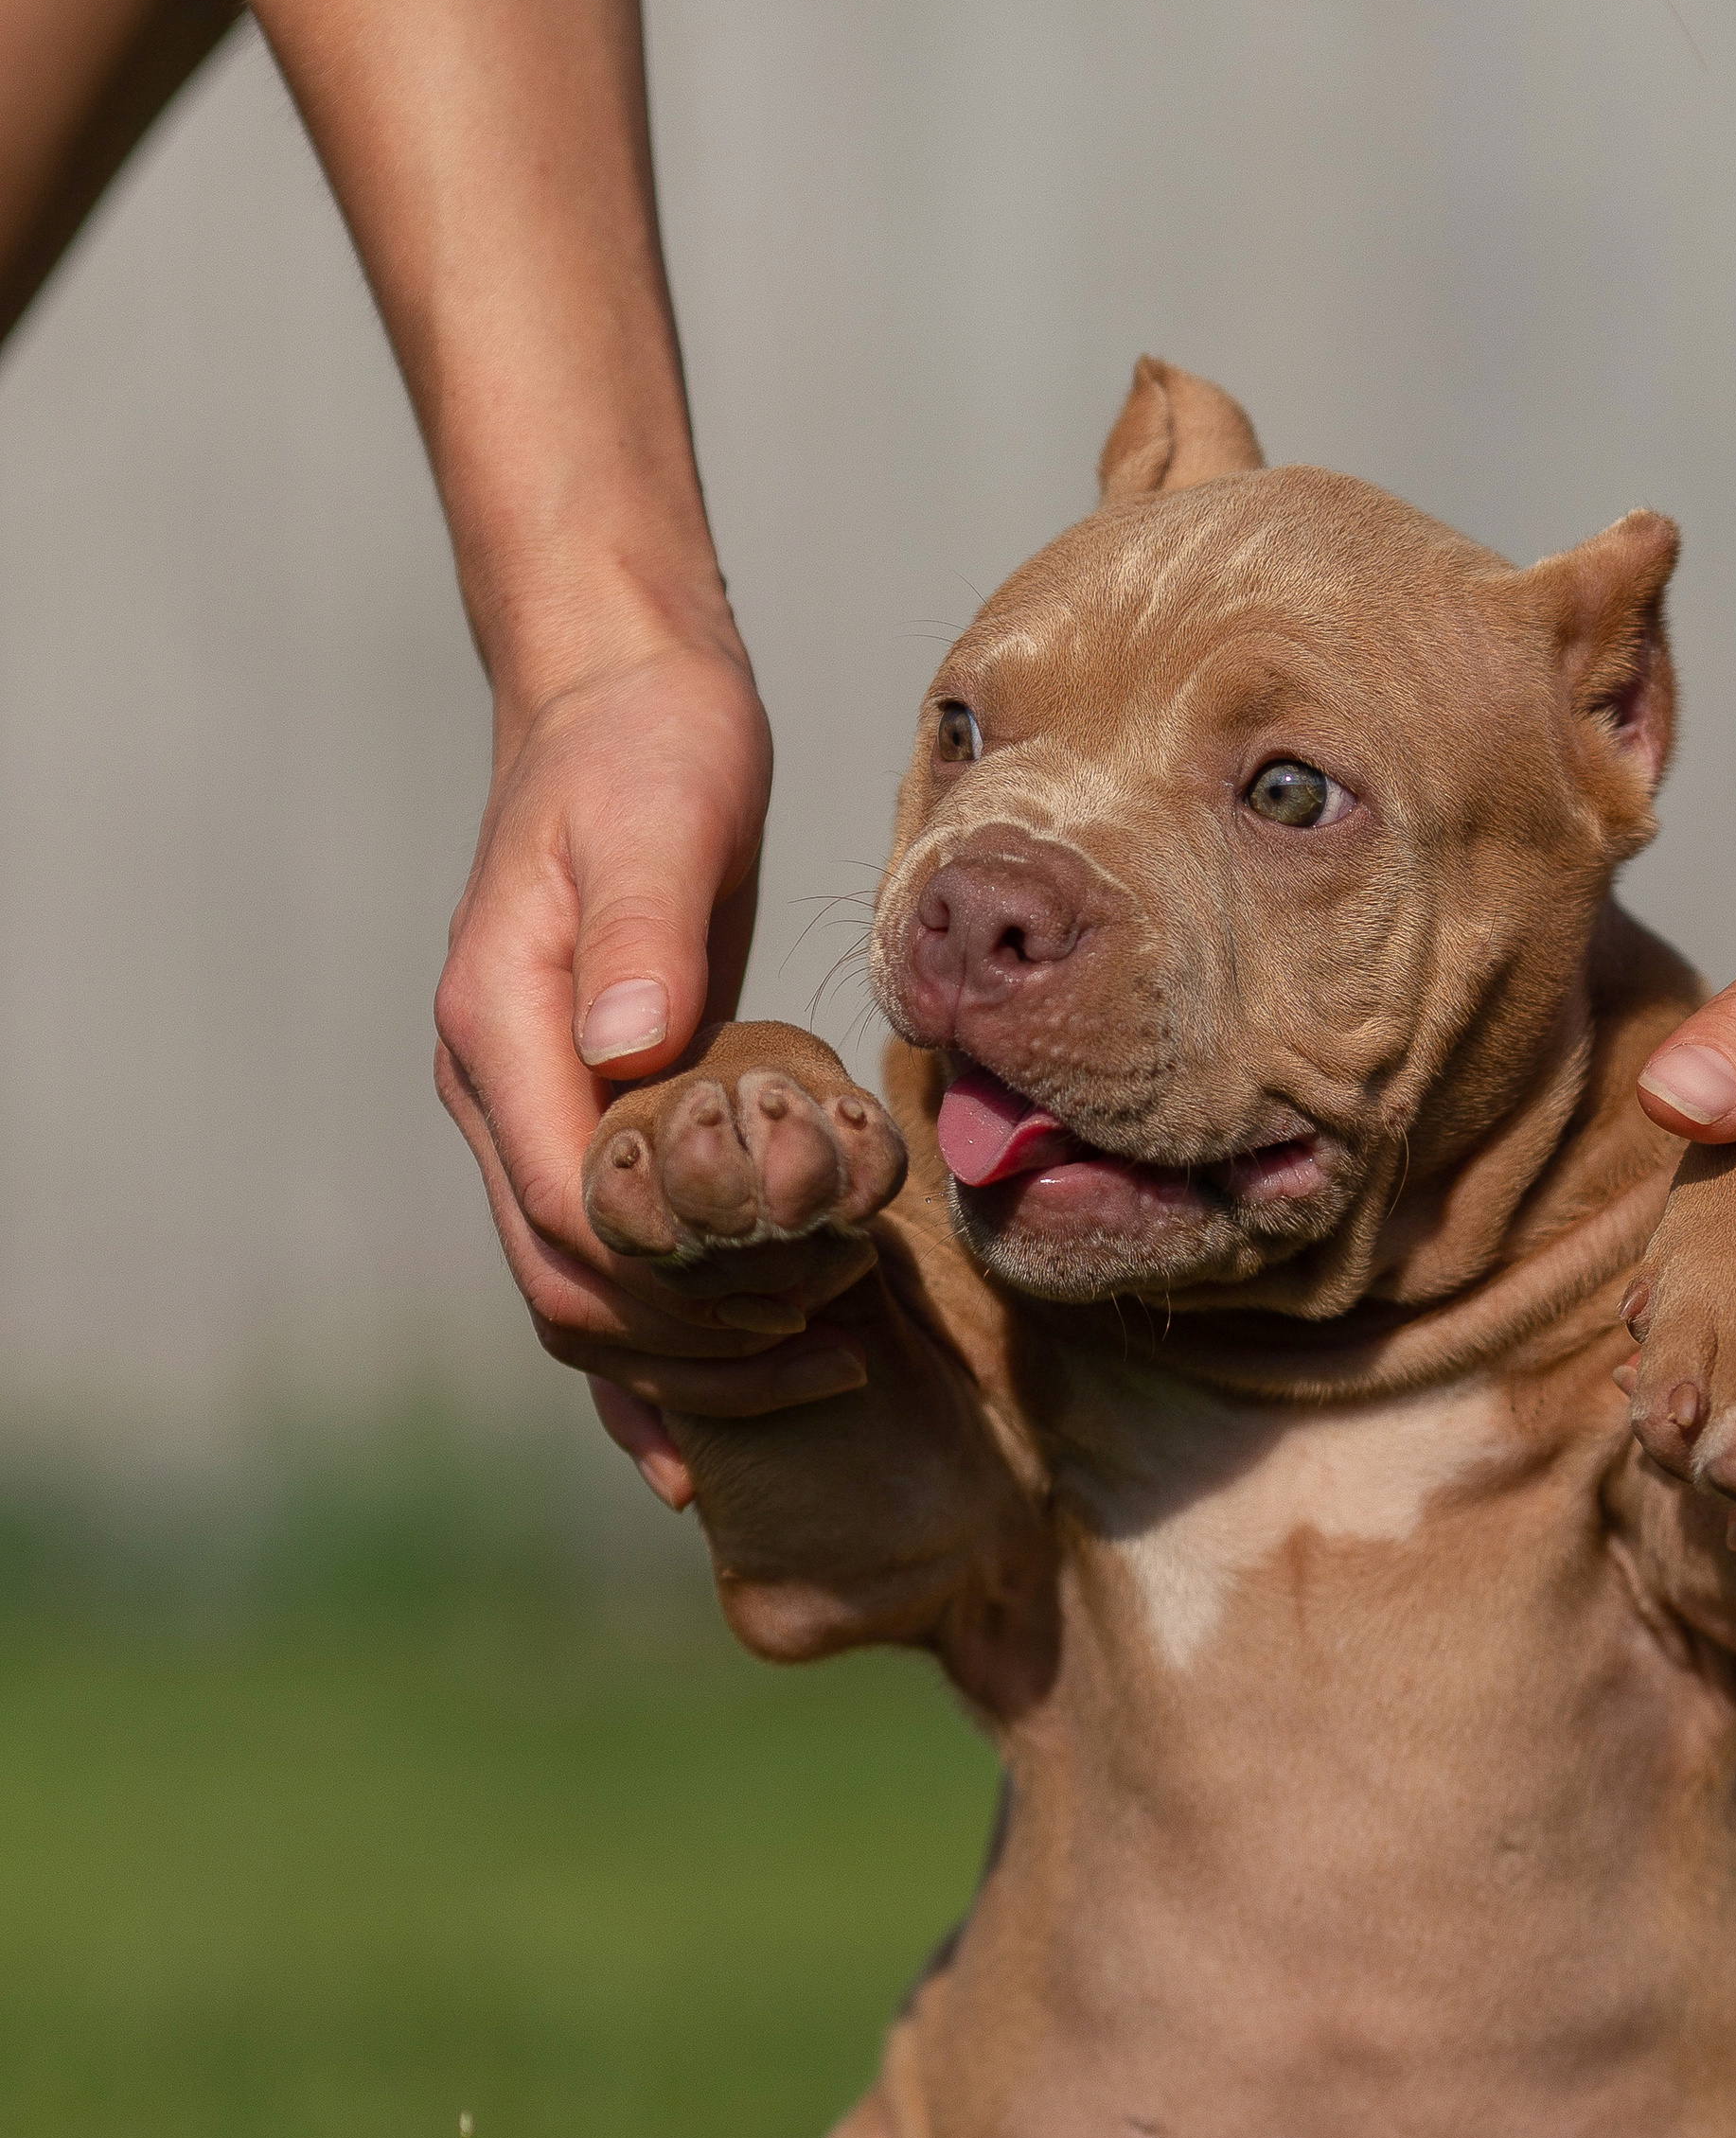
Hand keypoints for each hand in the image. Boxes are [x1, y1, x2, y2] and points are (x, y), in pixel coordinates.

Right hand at [433, 635, 870, 1434]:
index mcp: (497, 1030)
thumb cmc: (647, 747)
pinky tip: (714, 1432)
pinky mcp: (596, 1124)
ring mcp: (538, 1118)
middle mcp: (499, 1093)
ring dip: (691, 1361)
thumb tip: (628, 1044)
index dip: (676, 1280)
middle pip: (569, 1286)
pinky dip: (657, 1352)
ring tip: (826, 1375)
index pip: (569, 1209)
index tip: (800, 1296)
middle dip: (695, 1344)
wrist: (623, 704)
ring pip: (583, 1300)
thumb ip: (641, 927)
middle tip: (835, 1355)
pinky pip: (607, 1268)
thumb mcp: (656, 813)